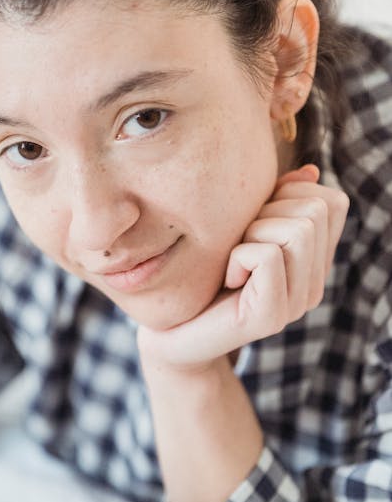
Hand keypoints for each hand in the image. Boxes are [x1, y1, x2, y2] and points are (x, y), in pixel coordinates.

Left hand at [136, 164, 349, 374]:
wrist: (169, 331)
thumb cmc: (201, 271)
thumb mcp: (240, 226)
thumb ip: (275, 200)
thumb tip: (308, 171)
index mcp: (313, 260)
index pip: (332, 202)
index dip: (290, 193)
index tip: (255, 219)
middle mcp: (314, 283)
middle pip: (315, 210)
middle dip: (268, 211)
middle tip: (238, 243)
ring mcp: (296, 303)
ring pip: (298, 230)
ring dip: (252, 232)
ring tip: (233, 261)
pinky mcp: (271, 317)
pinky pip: (268, 256)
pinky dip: (238, 257)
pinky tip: (226, 279)